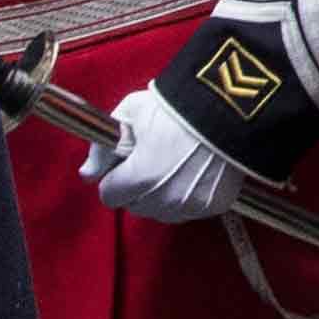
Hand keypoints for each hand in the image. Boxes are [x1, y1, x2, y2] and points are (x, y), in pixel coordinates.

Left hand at [81, 87, 249, 223]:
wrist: (232, 106)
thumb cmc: (176, 105)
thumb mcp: (131, 113)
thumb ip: (103, 147)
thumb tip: (86, 174)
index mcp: (140, 177)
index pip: (109, 195)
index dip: (113, 176)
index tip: (124, 161)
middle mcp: (164, 199)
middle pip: (135, 206)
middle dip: (135, 187)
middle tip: (150, 159)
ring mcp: (192, 205)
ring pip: (161, 212)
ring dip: (159, 196)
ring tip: (172, 166)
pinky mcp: (215, 205)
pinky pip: (188, 211)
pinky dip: (185, 197)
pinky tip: (193, 173)